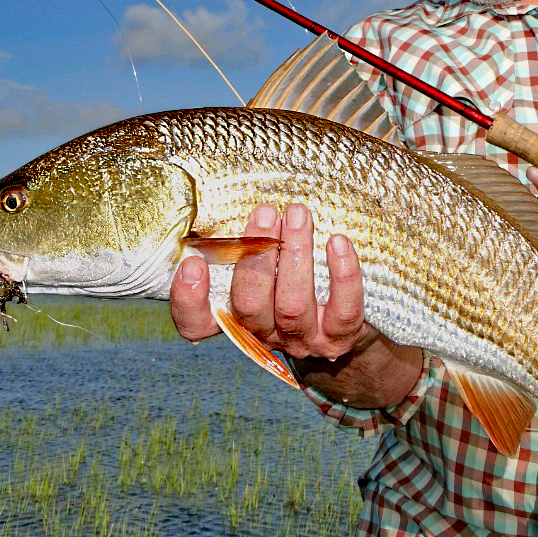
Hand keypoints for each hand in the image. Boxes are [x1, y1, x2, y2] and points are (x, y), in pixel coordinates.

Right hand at [168, 202, 422, 405]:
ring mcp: (303, 339)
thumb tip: (224, 197)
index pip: (197, 324)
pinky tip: (338, 242)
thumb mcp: (262, 261)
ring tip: (298, 214)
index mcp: (236, 316)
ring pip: (292, 305)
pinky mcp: (340, 337)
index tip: (193, 264)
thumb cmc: (294, 275)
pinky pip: (342, 310)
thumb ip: (240, 243)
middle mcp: (264, 333)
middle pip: (249, 306)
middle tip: (264, 212)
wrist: (348, 321)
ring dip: (294, 255)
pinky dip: (342, 275)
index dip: (189, 301)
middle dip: (254, 257)